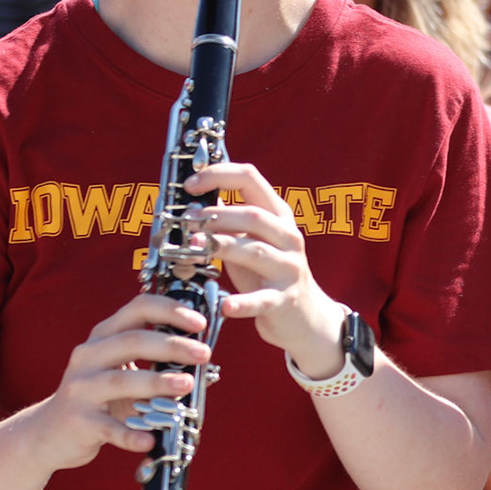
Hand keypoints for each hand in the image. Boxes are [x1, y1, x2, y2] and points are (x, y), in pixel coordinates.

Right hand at [30, 292, 212, 469]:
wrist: (49, 433)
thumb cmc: (99, 397)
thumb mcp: (124, 373)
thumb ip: (159, 364)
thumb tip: (207, 364)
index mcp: (103, 337)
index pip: (138, 309)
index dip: (170, 311)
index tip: (200, 323)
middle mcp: (88, 357)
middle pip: (132, 341)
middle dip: (172, 345)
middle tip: (204, 353)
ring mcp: (80, 389)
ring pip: (120, 381)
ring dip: (157, 382)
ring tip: (186, 384)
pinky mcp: (78, 421)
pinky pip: (108, 427)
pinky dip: (130, 434)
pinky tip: (150, 439)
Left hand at [181, 162, 347, 377]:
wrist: (303, 314)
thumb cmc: (268, 272)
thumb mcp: (253, 240)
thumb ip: (229, 221)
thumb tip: (192, 201)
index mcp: (278, 215)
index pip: (250, 178)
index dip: (218, 175)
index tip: (189, 185)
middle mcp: (288, 237)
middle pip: (254, 216)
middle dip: (216, 215)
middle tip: (187, 221)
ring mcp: (289, 268)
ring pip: (256, 251)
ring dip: (222, 246)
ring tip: (194, 247)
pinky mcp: (284, 299)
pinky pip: (262, 299)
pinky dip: (243, 302)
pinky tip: (226, 305)